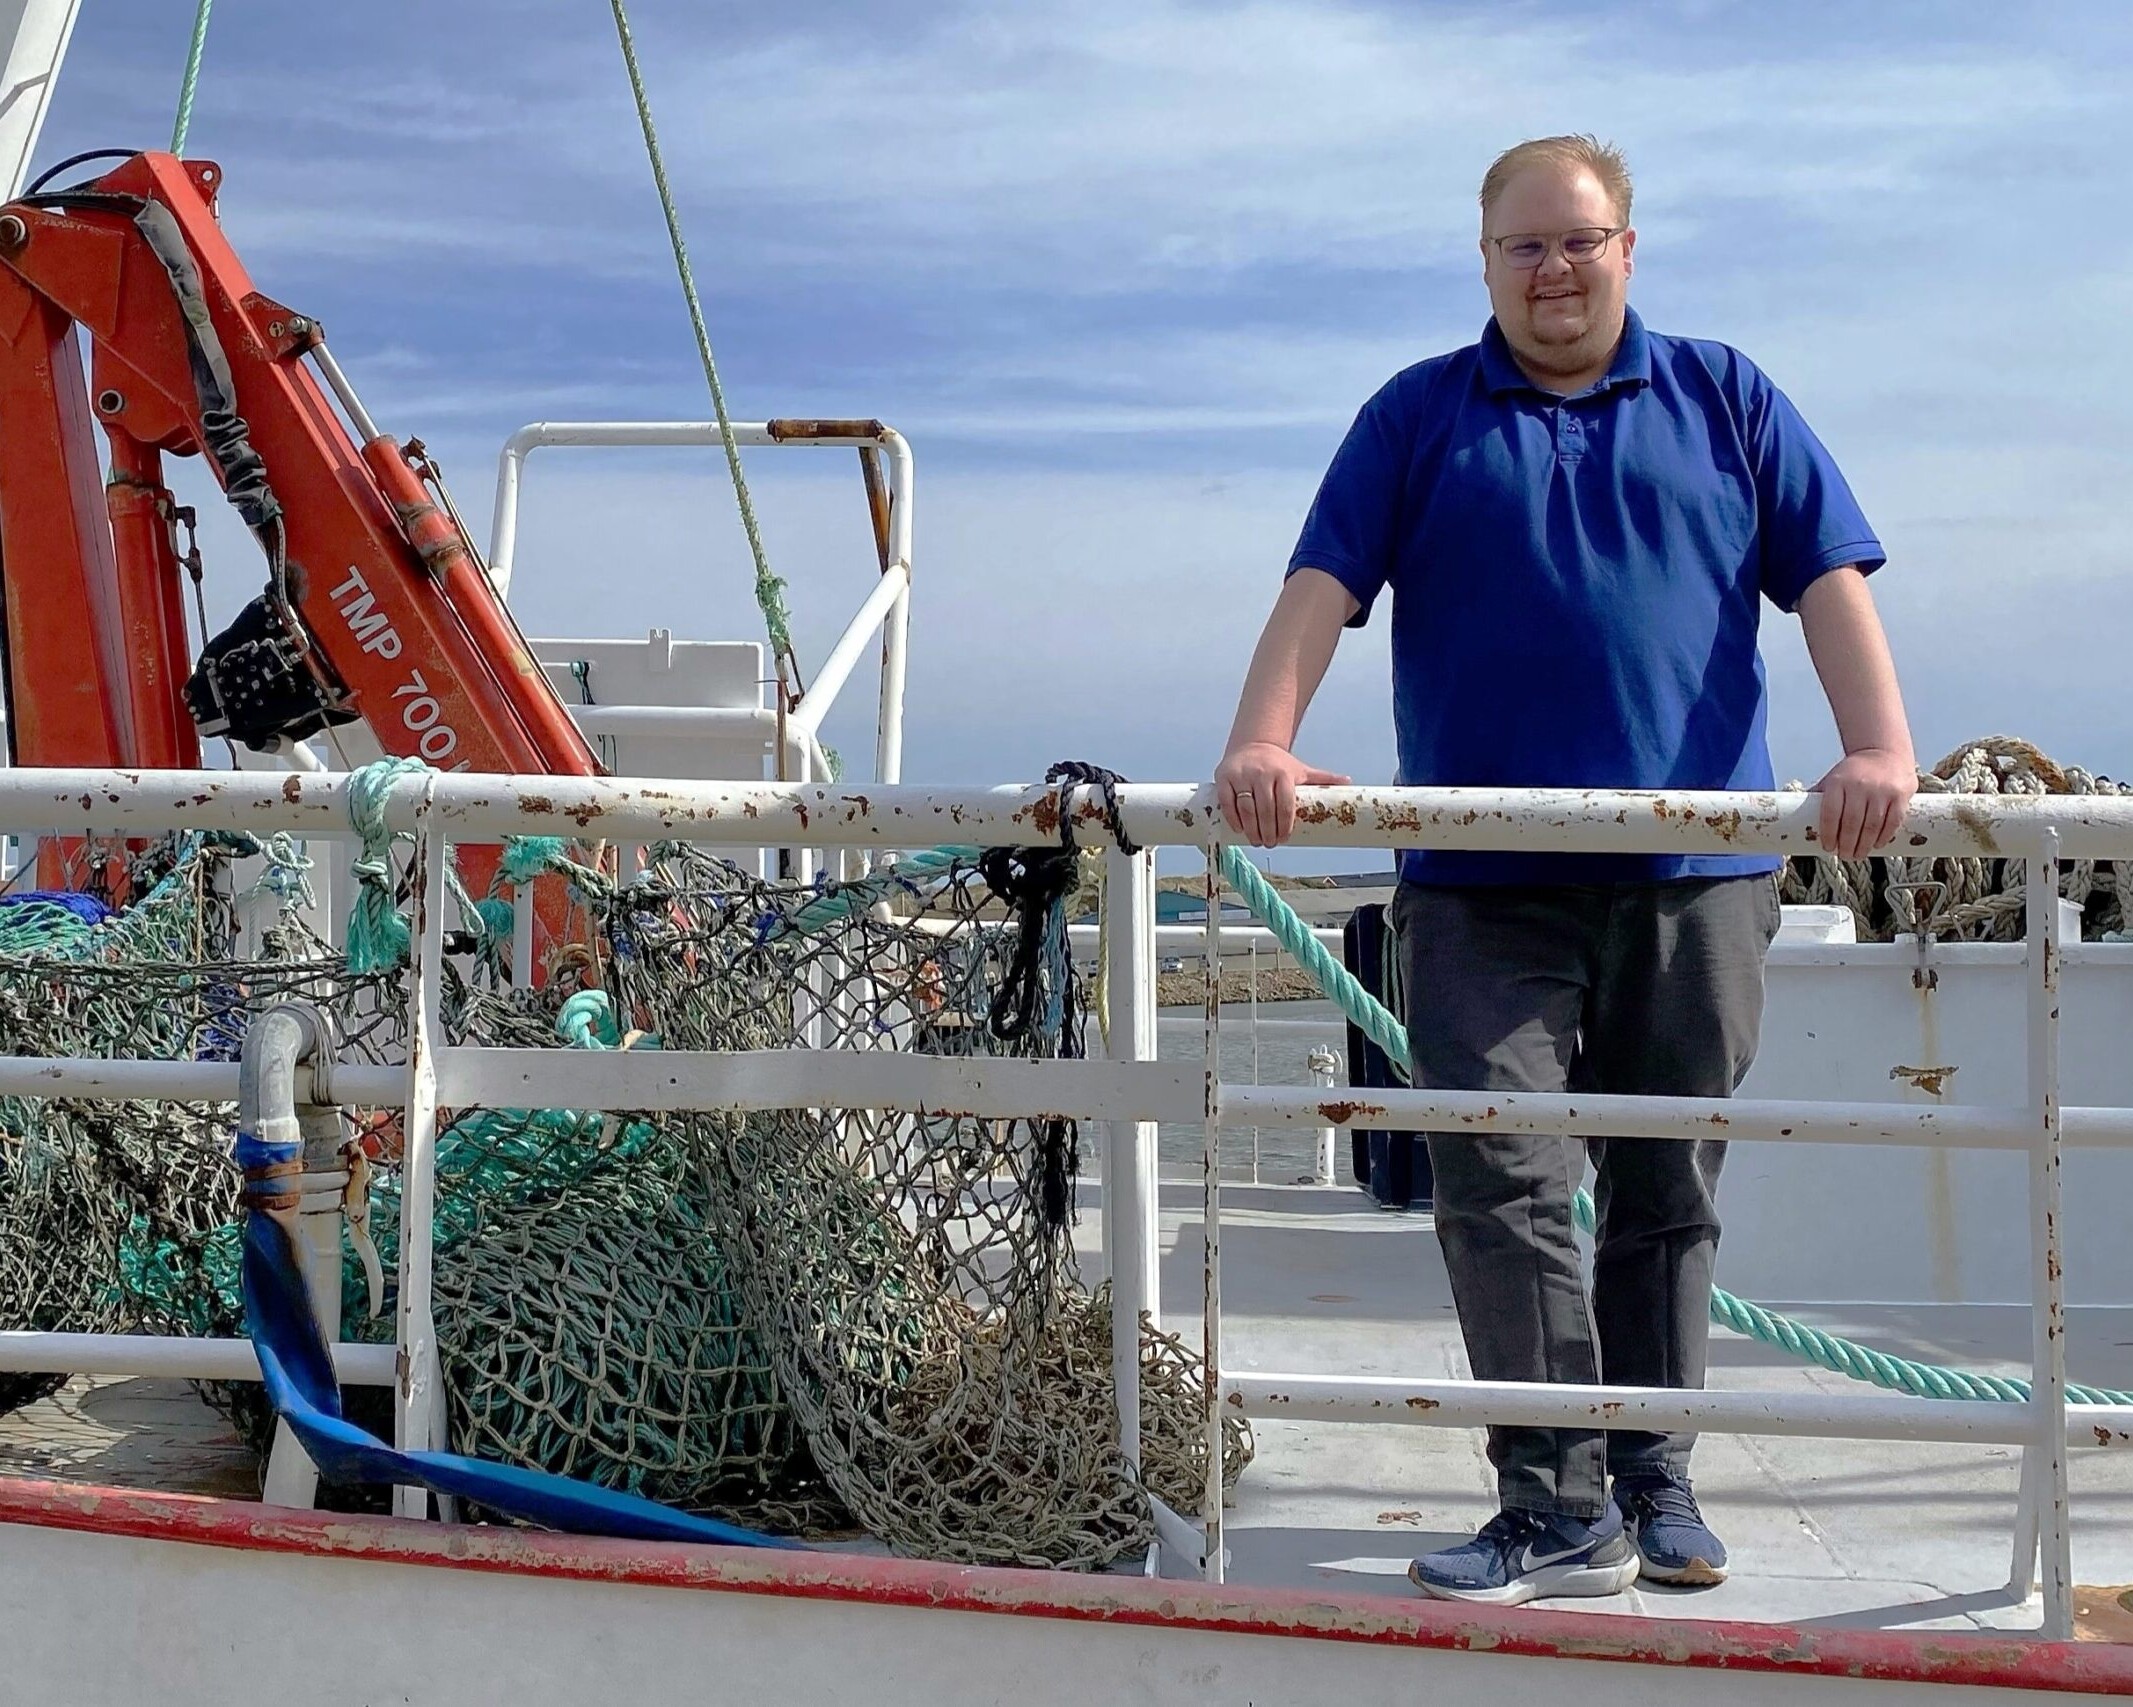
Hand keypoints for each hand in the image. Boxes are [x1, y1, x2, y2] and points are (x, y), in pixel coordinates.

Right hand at [1216, 741, 1350, 846]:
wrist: (1253, 744)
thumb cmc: (1279, 763)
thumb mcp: (1301, 769)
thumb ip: (1323, 778)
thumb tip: (1349, 783)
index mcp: (1283, 772)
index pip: (1285, 804)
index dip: (1285, 825)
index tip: (1284, 839)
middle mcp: (1262, 772)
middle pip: (1266, 809)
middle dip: (1268, 831)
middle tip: (1270, 844)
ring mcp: (1241, 774)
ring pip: (1246, 808)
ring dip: (1251, 829)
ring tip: (1257, 841)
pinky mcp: (1224, 777)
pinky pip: (1227, 802)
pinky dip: (1233, 818)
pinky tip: (1240, 830)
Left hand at [1812, 746, 1916, 859]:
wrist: (1884, 751)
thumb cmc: (1853, 772)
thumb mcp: (1833, 778)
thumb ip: (1818, 797)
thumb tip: (1794, 818)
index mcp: (1838, 782)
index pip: (1831, 813)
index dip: (1829, 834)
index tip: (1828, 847)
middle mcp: (1860, 785)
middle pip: (1852, 823)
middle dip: (1848, 844)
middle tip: (1845, 856)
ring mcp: (1882, 790)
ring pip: (1872, 825)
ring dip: (1864, 845)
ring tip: (1858, 855)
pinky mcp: (1900, 795)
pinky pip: (1893, 822)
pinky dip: (1884, 837)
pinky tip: (1876, 844)